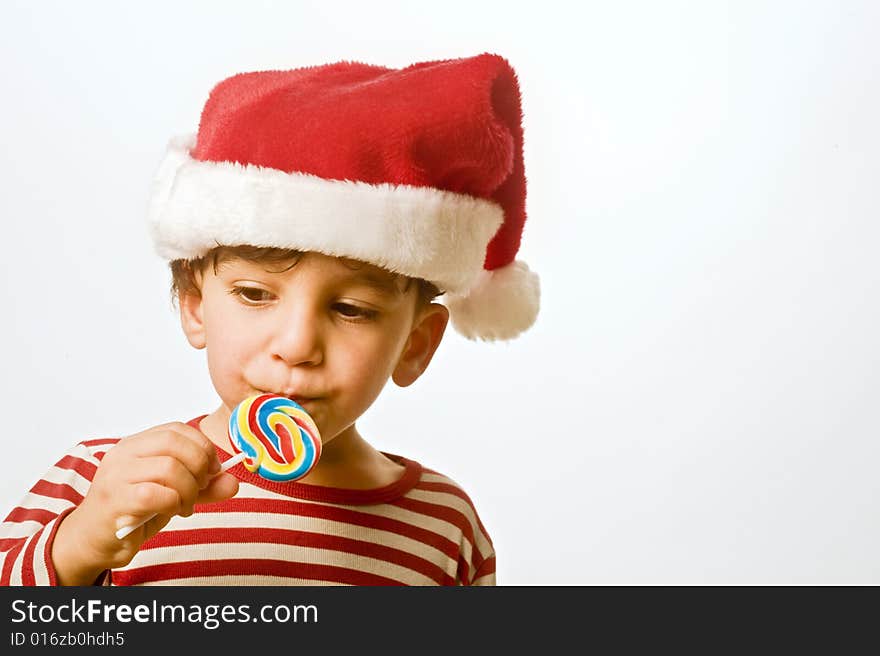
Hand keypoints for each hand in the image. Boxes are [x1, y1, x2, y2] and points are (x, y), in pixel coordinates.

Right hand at [51, 422, 238, 584]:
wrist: (94, 540)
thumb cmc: (133, 512)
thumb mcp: (174, 493)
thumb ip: (203, 486)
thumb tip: (233, 481)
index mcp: (136, 444)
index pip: (177, 429)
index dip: (202, 446)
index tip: (213, 470)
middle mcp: (124, 453)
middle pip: (175, 442)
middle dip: (199, 466)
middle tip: (200, 488)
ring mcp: (117, 475)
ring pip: (170, 467)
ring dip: (189, 490)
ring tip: (184, 505)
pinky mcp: (115, 499)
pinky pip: (156, 494)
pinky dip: (174, 503)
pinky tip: (171, 512)